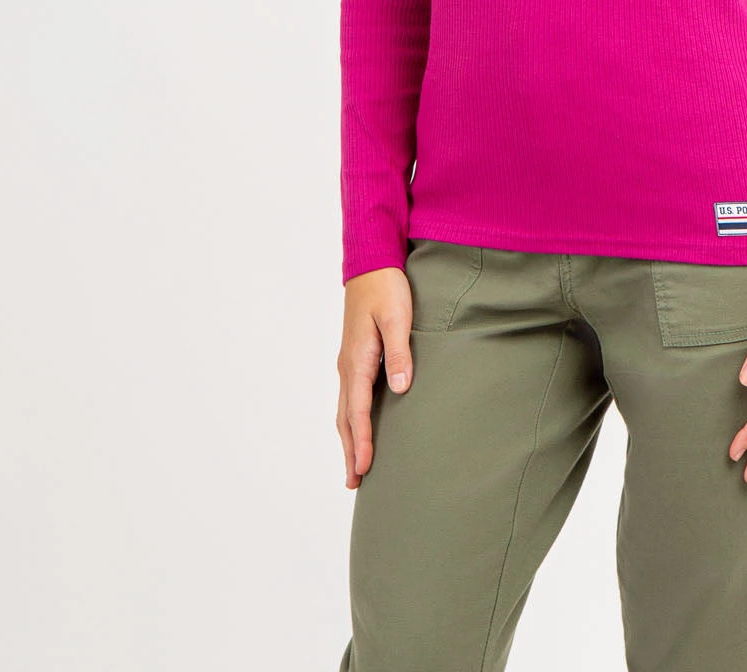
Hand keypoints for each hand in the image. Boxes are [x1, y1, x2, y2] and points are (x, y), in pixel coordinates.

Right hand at [336, 266, 413, 487]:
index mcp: (357, 359)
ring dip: (349, 438)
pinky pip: (350, 396)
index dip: (362, 441)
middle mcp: (348, 365)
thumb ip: (400, 353)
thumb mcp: (397, 317)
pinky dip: (352, 419)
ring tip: (354, 466)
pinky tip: (359, 427)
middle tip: (353, 483)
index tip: (364, 468)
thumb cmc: (387, 287)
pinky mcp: (355, 356)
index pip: (359, 410)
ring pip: (346, 409)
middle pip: (346, 417)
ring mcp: (349, 361)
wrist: (371, 262)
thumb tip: (400, 389)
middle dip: (349, 450)